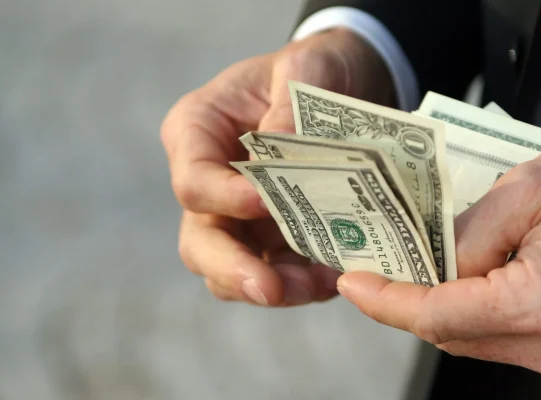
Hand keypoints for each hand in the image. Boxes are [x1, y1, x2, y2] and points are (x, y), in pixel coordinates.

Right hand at [161, 28, 395, 306]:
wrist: (342, 84)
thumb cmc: (313, 68)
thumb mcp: (305, 67)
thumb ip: (289, 106)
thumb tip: (278, 159)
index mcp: (198, 131)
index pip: (194, 182)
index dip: (226, 200)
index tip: (267, 203)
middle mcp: (211, 181)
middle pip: (201, 243)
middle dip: (234, 270)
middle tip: (271, 289)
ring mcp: (240, 216)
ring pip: (235, 270)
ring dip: (275, 286)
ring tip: (318, 285)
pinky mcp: (275, 237)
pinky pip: (279, 272)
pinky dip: (304, 283)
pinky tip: (335, 277)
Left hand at [336, 133, 540, 388]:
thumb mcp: (535, 183)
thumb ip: (470, 230)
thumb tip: (431, 259)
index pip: (439, 316)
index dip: (387, 300)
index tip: (354, 283)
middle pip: (454, 335)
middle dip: (413, 300)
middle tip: (383, 264)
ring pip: (479, 342)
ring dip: (448, 306)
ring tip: (431, 265)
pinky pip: (510, 343)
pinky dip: (483, 315)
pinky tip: (478, 280)